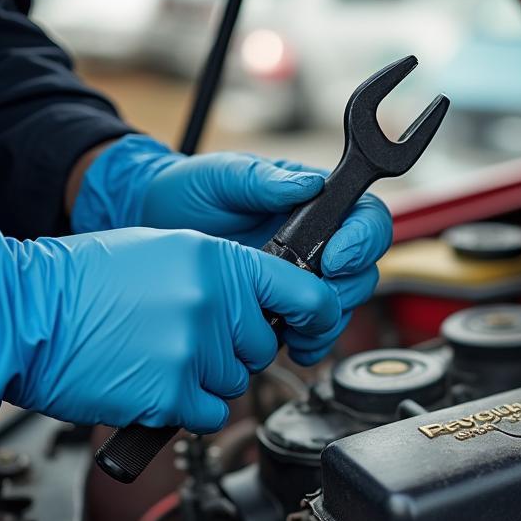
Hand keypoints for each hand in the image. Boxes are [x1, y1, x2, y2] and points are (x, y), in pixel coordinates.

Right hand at [0, 218, 341, 432]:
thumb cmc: (83, 282)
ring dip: (205, 378)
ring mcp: (194, 349)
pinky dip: (187, 407)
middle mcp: (213, 302)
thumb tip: (264, 303)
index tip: (311, 329)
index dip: (315, 317)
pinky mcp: (173, 393)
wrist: (23, 313)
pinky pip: (212, 413)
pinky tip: (153, 381)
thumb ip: (222, 275)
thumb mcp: (165, 252)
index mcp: (217, 260)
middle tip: (182, 337)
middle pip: (262, 348)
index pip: (304, 294)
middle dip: (231, 350)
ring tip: (156, 354)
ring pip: (235, 382)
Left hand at [71, 136, 391, 362]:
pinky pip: (314, 328)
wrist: (154, 229)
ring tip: (297, 328)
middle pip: (363, 270)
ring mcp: (304, 276)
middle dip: (344, 289)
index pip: (366, 218)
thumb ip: (263, 179)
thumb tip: (309, 183)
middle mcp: (318, 240)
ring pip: (342, 305)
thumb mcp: (222, 177)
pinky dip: (309, 340)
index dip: (362, 241)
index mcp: (314, 203)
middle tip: (315, 298)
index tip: (335, 259)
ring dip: (327, 321)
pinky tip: (291, 343)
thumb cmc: (189, 193)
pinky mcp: (286, 306)